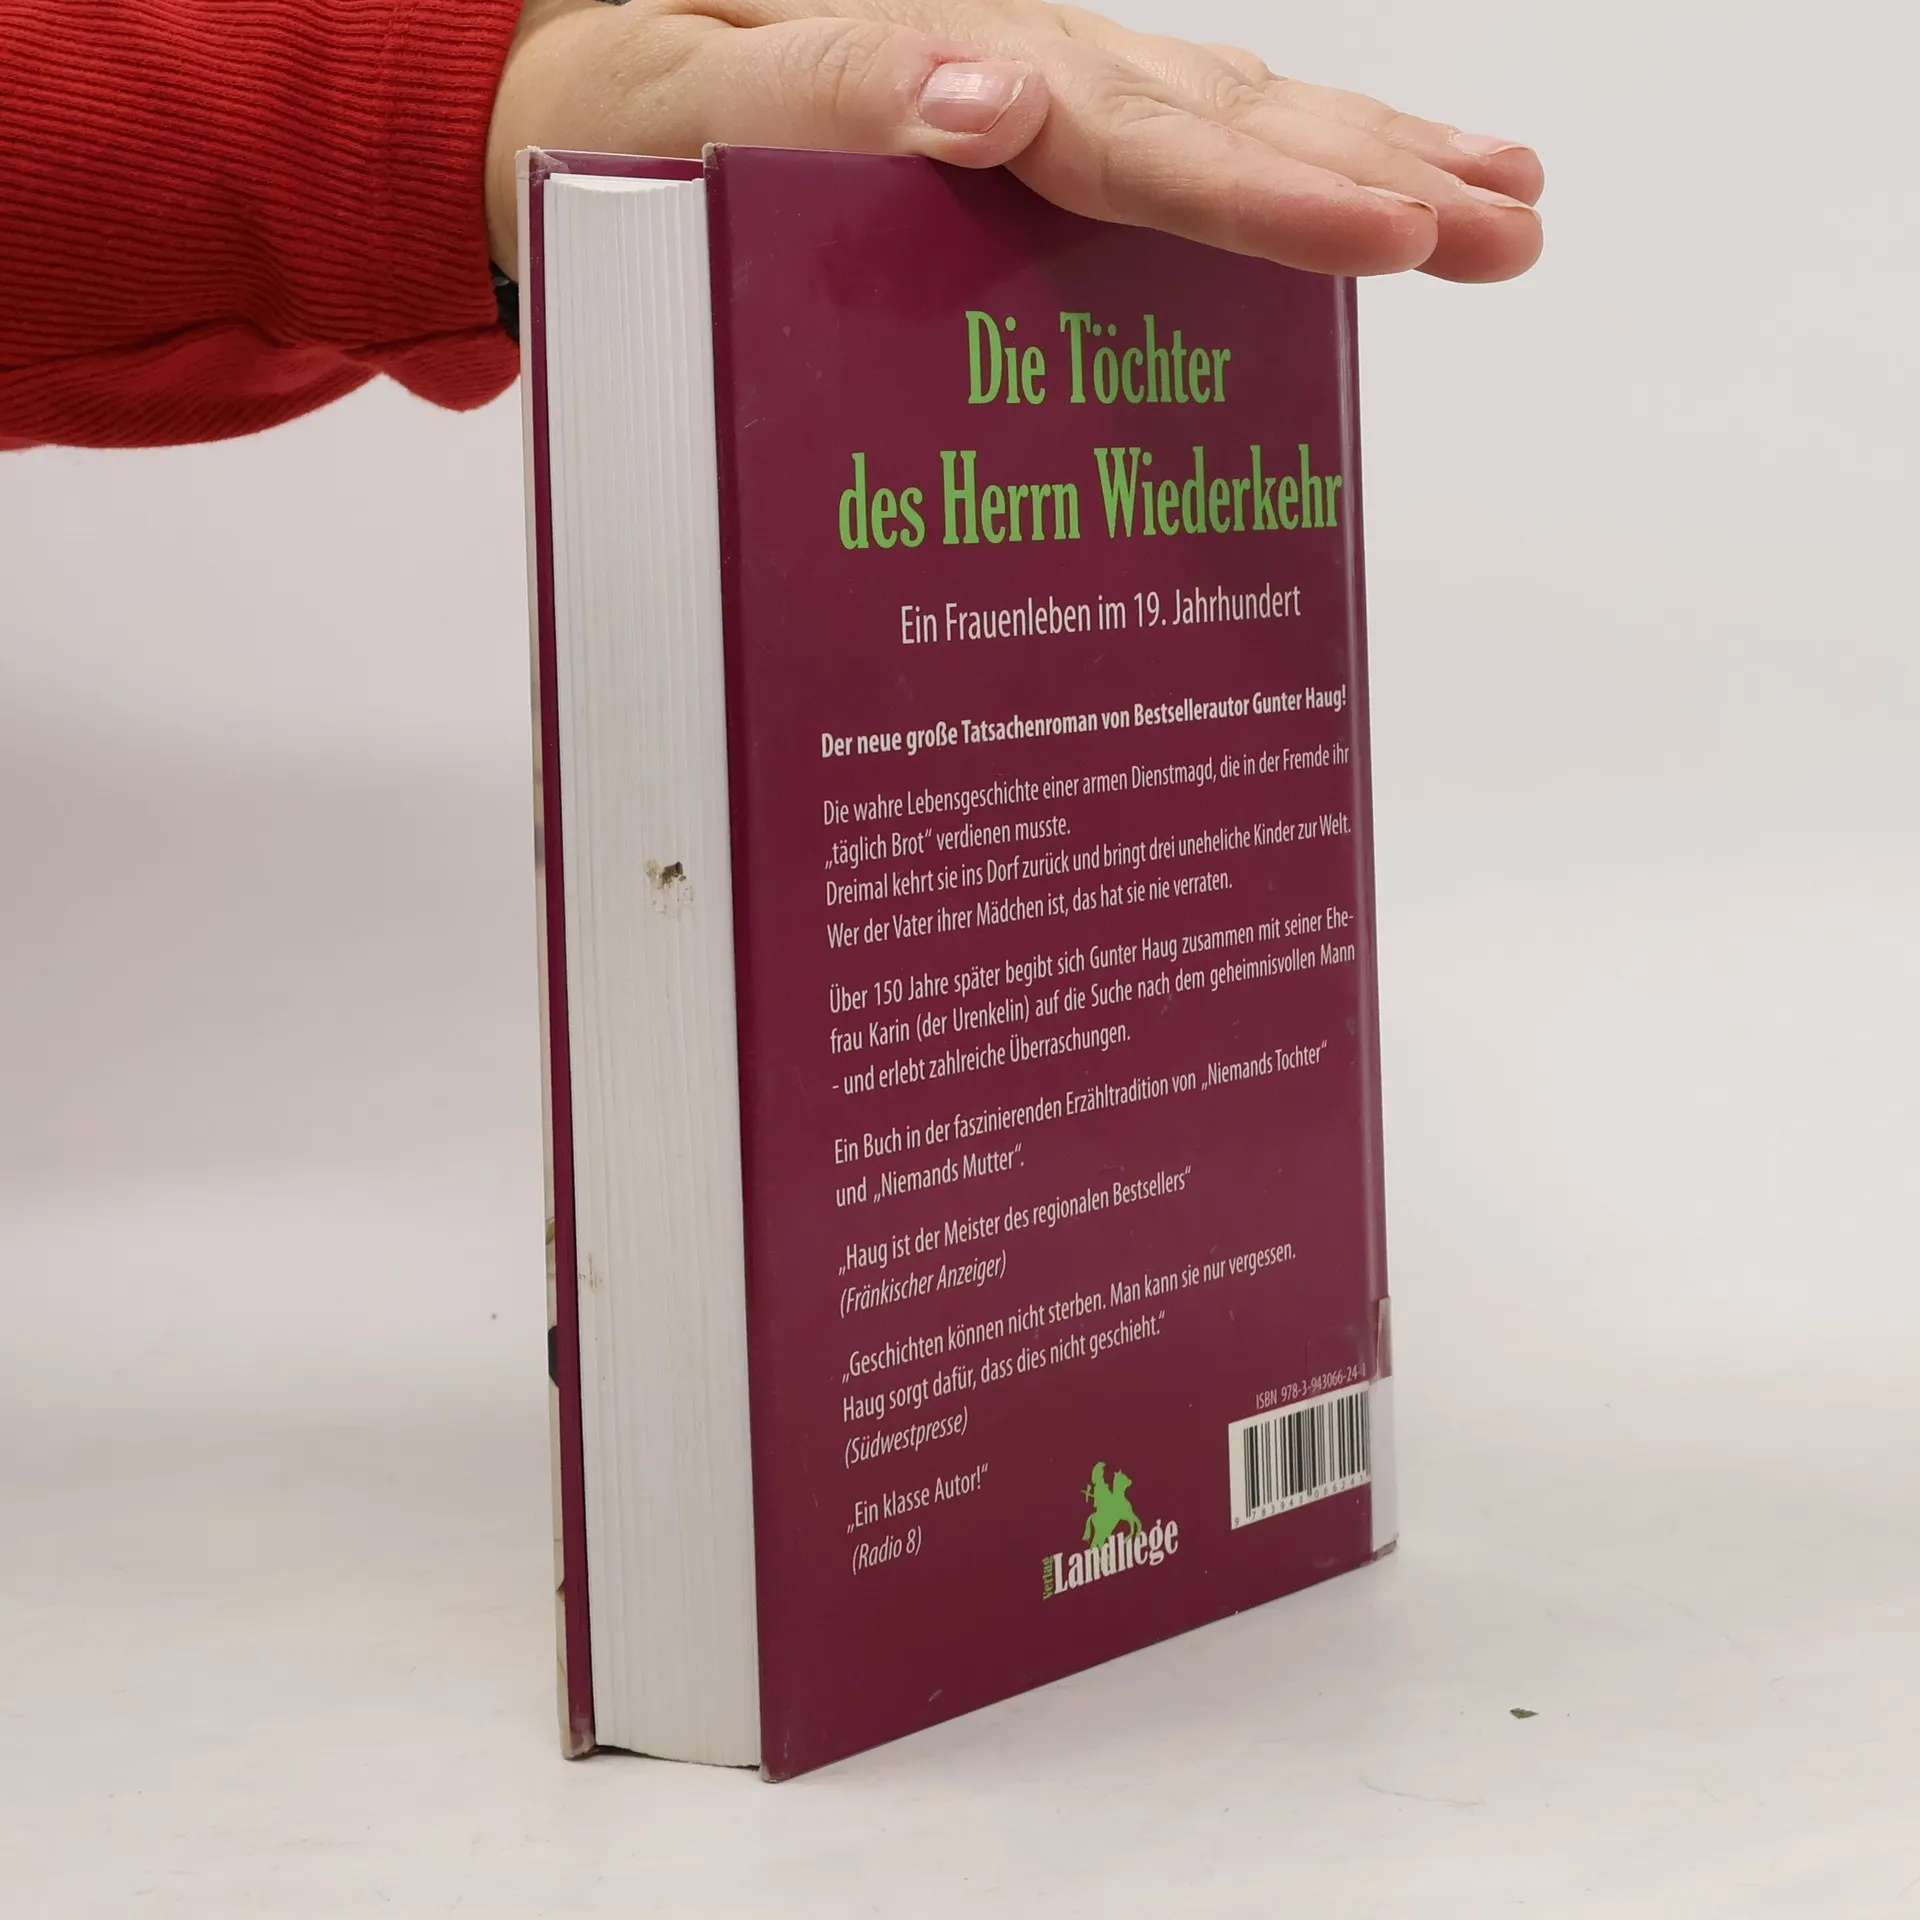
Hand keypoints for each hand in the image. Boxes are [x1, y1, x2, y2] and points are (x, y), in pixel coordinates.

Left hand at [485, 0, 1542, 283]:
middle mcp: (1016, 65)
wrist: (583, 98)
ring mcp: (1038, 89)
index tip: (1380, 229)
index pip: (1130, 135)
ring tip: (1503, 201)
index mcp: (941, 64)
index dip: (1260, 192)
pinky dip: (1289, 158)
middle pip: (1217, 118)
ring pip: (1227, 113)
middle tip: (1506, 236)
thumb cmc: (621, 130)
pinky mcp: (1040, 126)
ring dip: (1371, 158)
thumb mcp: (684, 102)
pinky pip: (1181, 135)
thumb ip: (826, 88)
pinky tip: (1378, 176)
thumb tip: (985, 94)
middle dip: (1371, 179)